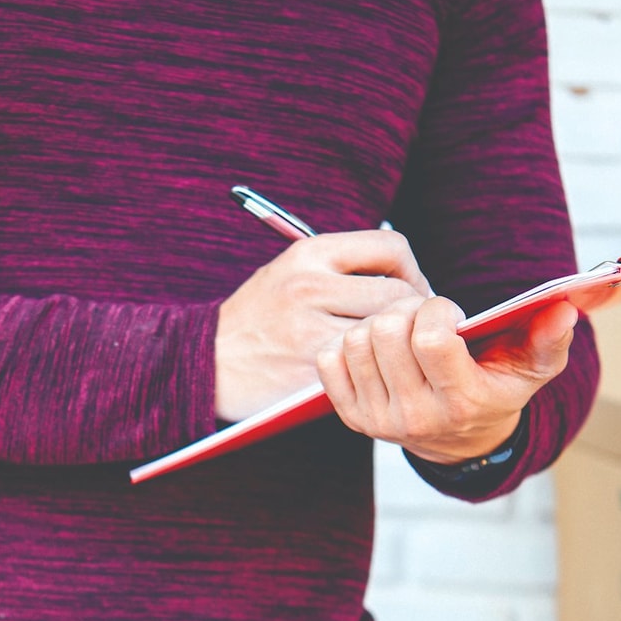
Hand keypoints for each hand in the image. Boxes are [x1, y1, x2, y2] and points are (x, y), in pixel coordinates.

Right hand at [214, 230, 431, 422]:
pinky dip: (373, 370)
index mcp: (309, 254)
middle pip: (398, 294)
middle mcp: (311, 287)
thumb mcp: (289, 273)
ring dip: (397, 346)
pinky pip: (364, 366)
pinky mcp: (310, 370)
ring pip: (386, 334)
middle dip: (413, 314)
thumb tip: (405, 276)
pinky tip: (367, 373)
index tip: (411, 291)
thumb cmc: (257, 320)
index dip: (412, 270)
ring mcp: (310, 330)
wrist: (206, 364)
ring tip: (391, 351)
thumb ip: (340, 268)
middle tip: (411, 330)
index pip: (390, 247)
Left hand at [316, 295, 576, 464]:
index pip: (430, 337)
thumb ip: (550, 339)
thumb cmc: (497, 390)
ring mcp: (378, 420)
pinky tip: (376, 349)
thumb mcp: (532, 369)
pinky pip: (328, 360)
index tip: (449, 313)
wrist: (462, 441)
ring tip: (403, 333)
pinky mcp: (352, 417)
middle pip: (386, 332)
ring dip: (378, 323)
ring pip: (355, 341)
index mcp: (460, 402)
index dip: (437, 310)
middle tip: (422, 317)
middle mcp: (415, 417)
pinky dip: (347, 344)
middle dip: (406, 310)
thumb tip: (565, 308)